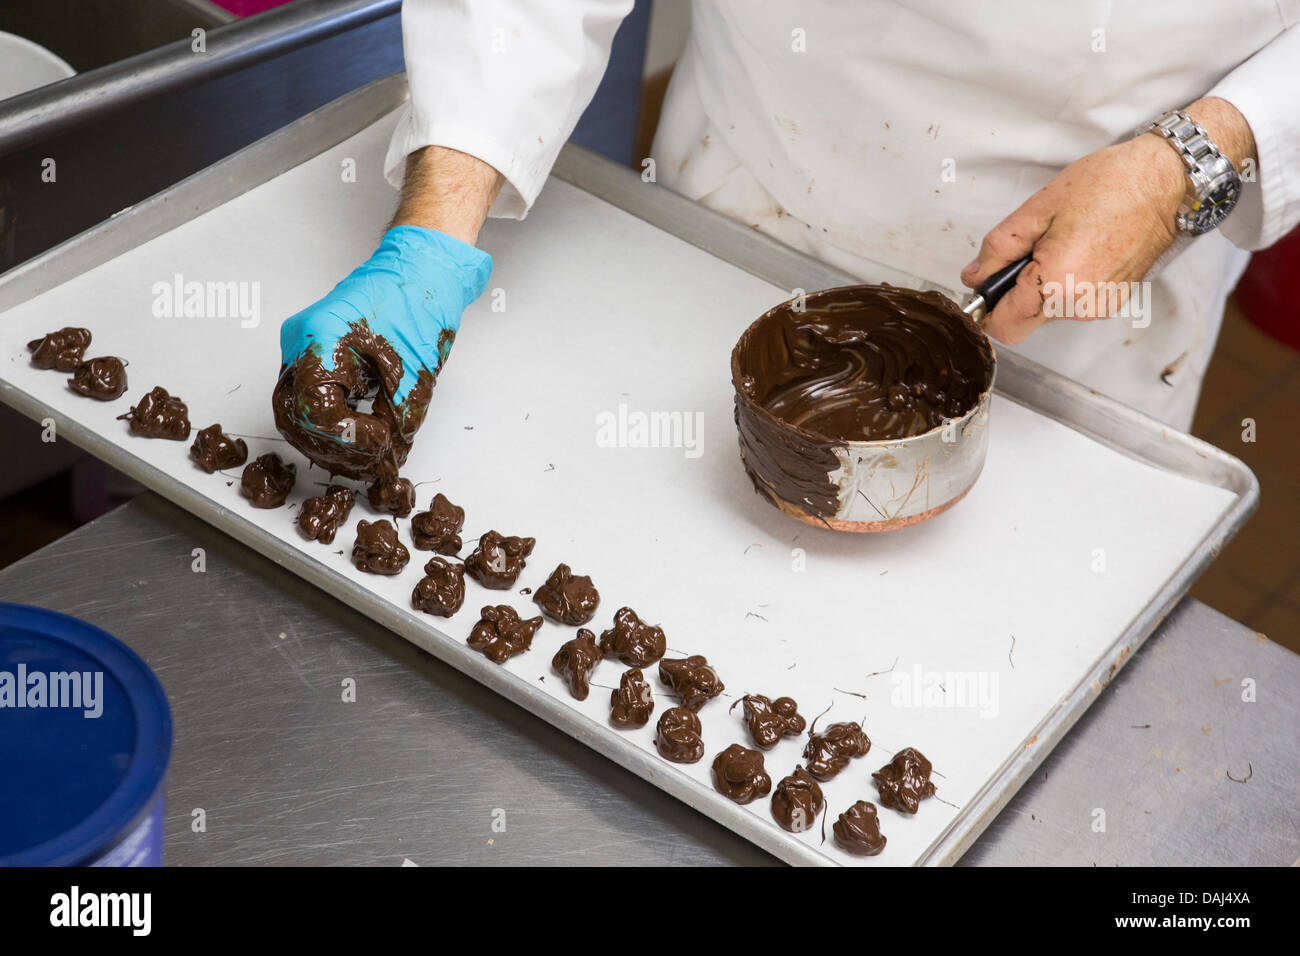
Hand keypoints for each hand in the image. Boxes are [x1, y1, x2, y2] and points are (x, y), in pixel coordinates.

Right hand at [273, 225, 491, 481]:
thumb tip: (388, 461)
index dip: (347, 438)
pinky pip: (307, 398)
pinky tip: (360, 438)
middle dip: (332, 448)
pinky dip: (330, 425)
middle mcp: (301, 342)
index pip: (313, 410)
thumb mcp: (416, 373)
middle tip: (370, 462)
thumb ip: (399, 423)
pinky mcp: (312, 355)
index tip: (381, 443)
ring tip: (368, 456)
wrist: (421, 268)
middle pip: (294, 415)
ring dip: (329, 442)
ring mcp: (301, 347)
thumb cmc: (419, 302)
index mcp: (320, 337)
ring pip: (296, 411)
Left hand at [960, 135, 1182, 343]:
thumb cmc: (1108, 186)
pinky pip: (1070, 304)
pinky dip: (1062, 286)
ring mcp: (1099, 305)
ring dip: (1039, 288)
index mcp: (1057, 283)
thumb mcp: (1038, 208)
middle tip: (1023, 256)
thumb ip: (998, 248)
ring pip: (1046, 313)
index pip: (1004, 326)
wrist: (1164, 181)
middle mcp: (1079, 304)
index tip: (981, 291)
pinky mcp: (1112, 301)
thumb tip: (974, 276)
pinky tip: (1076, 253)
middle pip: (1023, 322)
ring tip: (1057, 246)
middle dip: (1011, 297)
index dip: (985, 310)